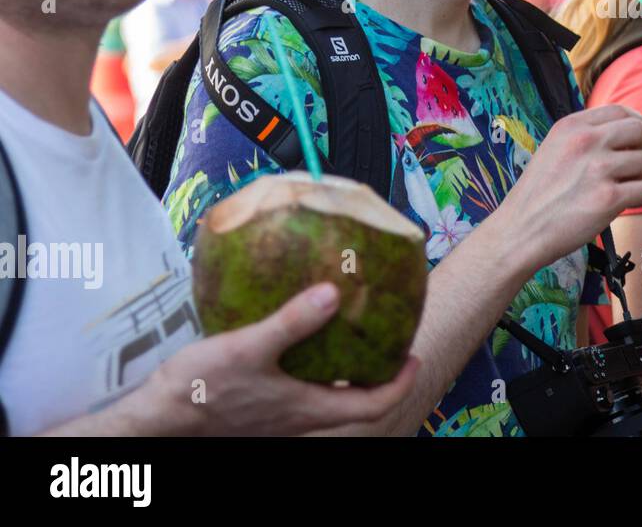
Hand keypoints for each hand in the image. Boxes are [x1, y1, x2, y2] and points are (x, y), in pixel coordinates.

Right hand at [143, 282, 418, 435]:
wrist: (155, 421)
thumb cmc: (201, 389)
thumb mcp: (249, 347)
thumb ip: (293, 322)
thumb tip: (334, 293)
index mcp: (308, 409)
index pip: (374, 405)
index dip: (400, 381)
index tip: (414, 355)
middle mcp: (299, 419)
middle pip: (355, 404)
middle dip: (377, 375)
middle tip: (386, 343)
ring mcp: (278, 418)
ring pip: (326, 400)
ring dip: (344, 373)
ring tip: (347, 336)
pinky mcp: (258, 411)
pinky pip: (299, 393)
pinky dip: (312, 372)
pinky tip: (297, 343)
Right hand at [496, 105, 641, 272]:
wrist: (520, 230)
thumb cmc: (540, 194)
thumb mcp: (555, 147)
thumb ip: (587, 135)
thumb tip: (632, 129)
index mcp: (571, 126)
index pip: (620, 110)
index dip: (637, 124)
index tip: (638, 140)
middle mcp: (585, 141)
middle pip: (639, 131)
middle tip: (631, 168)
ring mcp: (598, 169)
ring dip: (639, 178)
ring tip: (617, 189)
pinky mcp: (608, 198)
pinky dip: (638, 200)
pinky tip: (619, 205)